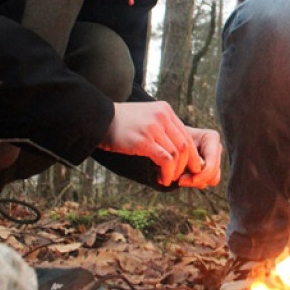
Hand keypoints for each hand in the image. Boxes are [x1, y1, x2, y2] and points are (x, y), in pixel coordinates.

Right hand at [100, 101, 219, 186]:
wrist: (98, 119)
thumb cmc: (121, 123)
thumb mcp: (147, 117)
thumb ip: (162, 127)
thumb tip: (177, 150)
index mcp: (165, 110)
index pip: (187, 135)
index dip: (191, 154)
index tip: (189, 167)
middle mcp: (162, 116)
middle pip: (185, 145)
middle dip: (186, 164)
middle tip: (181, 177)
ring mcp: (153, 128)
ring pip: (176, 154)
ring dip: (175, 171)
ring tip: (168, 179)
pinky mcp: (143, 141)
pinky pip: (165, 160)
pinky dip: (167, 173)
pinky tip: (162, 179)